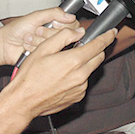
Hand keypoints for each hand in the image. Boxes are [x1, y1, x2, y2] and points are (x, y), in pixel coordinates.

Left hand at [0, 8, 79, 66]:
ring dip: (39, 41)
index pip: (72, 24)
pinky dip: (37, 49)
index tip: (53, 24)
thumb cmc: (17, 29)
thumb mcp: (36, 16)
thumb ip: (54, 13)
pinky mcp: (46, 57)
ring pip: (57, 45)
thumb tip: (71, 16)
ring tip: (29, 38)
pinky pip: (49, 55)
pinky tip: (29, 47)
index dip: (63, 25)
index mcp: (55, 23)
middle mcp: (55, 35)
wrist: (4, 44)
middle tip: (37, 31)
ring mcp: (51, 47)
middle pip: (66, 35)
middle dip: (47, 33)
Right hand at [3, 27, 117, 117]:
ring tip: (65, 64)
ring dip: (84, 64)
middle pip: (98, 57)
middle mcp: (80, 75)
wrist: (22, 101)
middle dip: (95, 49)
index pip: (98, 45)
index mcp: (74, 61)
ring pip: (90, 70)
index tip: (112, 32)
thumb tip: (78, 32)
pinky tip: (63, 76)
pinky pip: (83, 82)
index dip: (107, 36)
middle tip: (83, 46)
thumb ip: (64, 37)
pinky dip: (78, 76)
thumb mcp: (43, 49)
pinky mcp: (77, 97)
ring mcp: (80, 88)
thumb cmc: (29, 77)